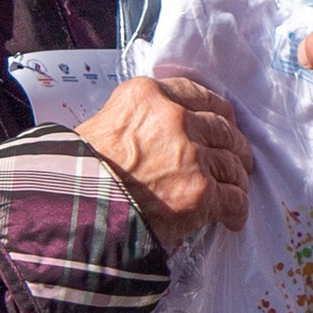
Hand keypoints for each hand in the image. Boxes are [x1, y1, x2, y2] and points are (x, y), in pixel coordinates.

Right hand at [75, 72, 250, 244]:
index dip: (214, 110)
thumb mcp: (103, 125)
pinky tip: (232, 218)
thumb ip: (138, 121)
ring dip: (237, 177)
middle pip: (221, 127)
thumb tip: (156, 133)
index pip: (196, 94)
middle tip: (236, 158)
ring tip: (235, 188)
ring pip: (232, 162)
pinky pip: (233, 197)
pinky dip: (236, 209)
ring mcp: (192, 155)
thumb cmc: (78, 173)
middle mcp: (175, 119)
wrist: (76, 210)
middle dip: (232, 144)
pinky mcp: (201, 192)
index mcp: (148, 96)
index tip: (221, 121)